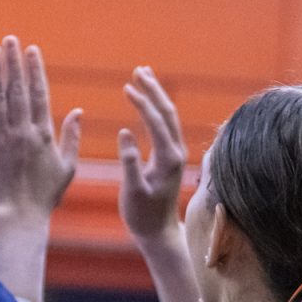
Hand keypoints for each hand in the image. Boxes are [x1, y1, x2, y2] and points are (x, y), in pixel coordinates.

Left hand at [0, 36, 81, 223]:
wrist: (19, 215)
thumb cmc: (45, 195)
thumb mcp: (67, 166)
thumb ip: (71, 137)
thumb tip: (77, 110)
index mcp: (43, 133)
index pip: (39, 93)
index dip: (34, 69)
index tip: (31, 50)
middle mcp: (21, 131)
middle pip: (17, 89)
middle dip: (13, 62)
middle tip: (10, 39)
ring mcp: (1, 138)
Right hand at [118, 66, 186, 245]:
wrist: (158, 232)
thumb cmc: (142, 215)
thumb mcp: (132, 191)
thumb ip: (129, 162)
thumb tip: (125, 133)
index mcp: (167, 158)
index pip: (156, 121)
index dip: (142, 102)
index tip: (127, 87)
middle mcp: (176, 152)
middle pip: (168, 112)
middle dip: (154, 89)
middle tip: (139, 69)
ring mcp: (175, 154)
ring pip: (168, 117)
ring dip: (156, 95)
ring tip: (142, 77)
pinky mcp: (170, 157)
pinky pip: (164, 126)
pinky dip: (155, 110)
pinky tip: (146, 103)